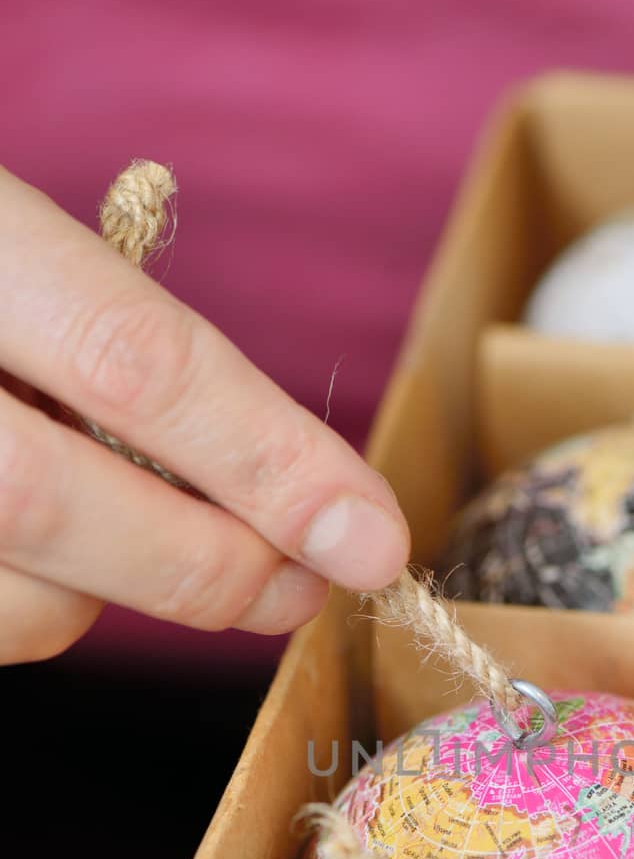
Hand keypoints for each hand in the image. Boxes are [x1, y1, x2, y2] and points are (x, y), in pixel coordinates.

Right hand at [0, 166, 409, 663]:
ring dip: (115, 594)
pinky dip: (43, 605)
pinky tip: (46, 545)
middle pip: (58, 504)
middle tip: (303, 586)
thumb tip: (291, 489)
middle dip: (210, 565)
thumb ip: (120, 344)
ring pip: (17, 599)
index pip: (131, 358)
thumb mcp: (20, 253)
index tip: (372, 536)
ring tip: (137, 528)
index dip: (268, 461)